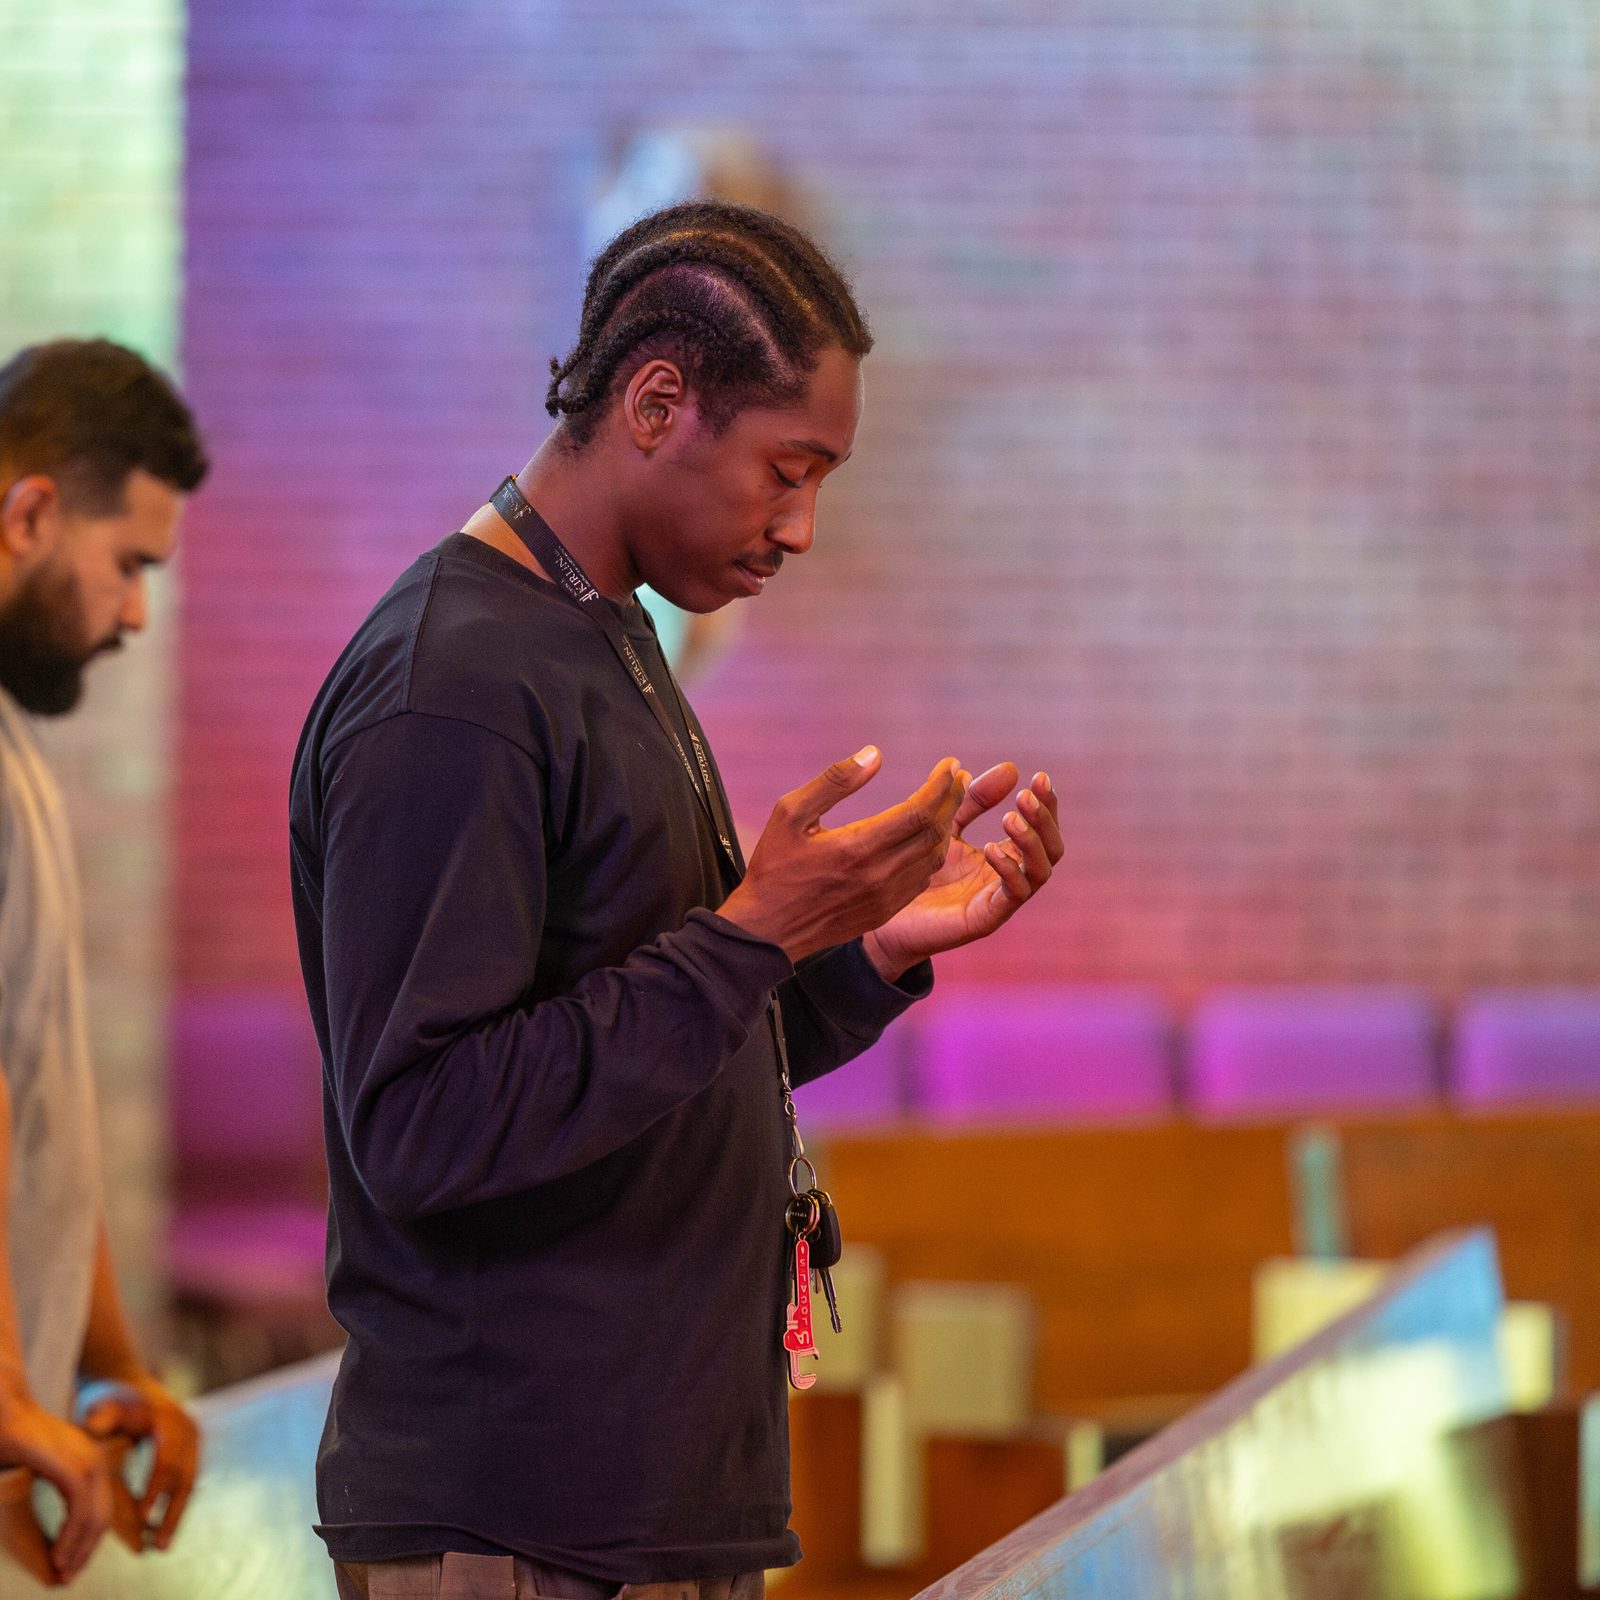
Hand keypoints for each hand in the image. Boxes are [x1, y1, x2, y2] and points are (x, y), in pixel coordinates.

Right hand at [0, 1373, 114, 1583]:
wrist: (4, 1410)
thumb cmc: (12, 1441)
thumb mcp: (37, 1473)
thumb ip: (48, 1496)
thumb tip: (53, 1533)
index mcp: (87, 1461)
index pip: (99, 1508)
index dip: (87, 1541)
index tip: (70, 1566)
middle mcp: (94, 1462)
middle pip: (102, 1517)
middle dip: (86, 1551)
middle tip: (67, 1576)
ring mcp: (87, 1463)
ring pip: (95, 1519)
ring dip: (80, 1550)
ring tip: (62, 1571)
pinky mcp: (72, 1469)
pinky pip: (80, 1512)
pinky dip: (71, 1538)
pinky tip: (58, 1556)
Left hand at [79, 1374, 199, 1550]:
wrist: (126, 1379)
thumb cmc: (109, 1396)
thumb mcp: (103, 1404)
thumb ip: (101, 1415)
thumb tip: (94, 1424)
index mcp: (170, 1421)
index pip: (165, 1463)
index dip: (154, 1492)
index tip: (142, 1519)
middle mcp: (188, 1428)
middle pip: (185, 1477)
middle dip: (171, 1514)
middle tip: (158, 1546)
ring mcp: (193, 1436)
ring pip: (190, 1481)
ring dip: (177, 1513)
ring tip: (162, 1543)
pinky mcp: (191, 1445)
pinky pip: (188, 1477)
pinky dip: (177, 1501)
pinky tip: (164, 1523)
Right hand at [720, 749, 965, 961]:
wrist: (767, 930)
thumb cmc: (774, 866)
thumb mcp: (790, 813)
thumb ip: (834, 782)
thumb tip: (874, 754)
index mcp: (857, 847)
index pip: (919, 810)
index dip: (941, 785)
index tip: (951, 764)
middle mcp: (878, 874)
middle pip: (934, 833)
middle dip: (952, 801)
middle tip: (960, 778)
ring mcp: (885, 897)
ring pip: (934, 858)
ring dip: (947, 827)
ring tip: (950, 802)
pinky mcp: (884, 912)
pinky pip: (921, 879)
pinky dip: (932, 853)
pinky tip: (929, 837)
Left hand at [863, 765, 1062, 979]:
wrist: (886, 917)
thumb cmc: (919, 871)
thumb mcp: (946, 826)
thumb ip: (973, 800)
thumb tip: (1010, 767)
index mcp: (1005, 855)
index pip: (1041, 827)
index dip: (1046, 803)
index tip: (1039, 777)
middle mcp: (1011, 877)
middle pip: (1051, 848)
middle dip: (1044, 819)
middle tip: (1025, 797)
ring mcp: (1001, 899)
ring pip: (1041, 871)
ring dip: (1031, 842)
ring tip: (1009, 818)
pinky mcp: (986, 919)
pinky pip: (1014, 895)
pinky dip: (1009, 870)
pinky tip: (990, 850)